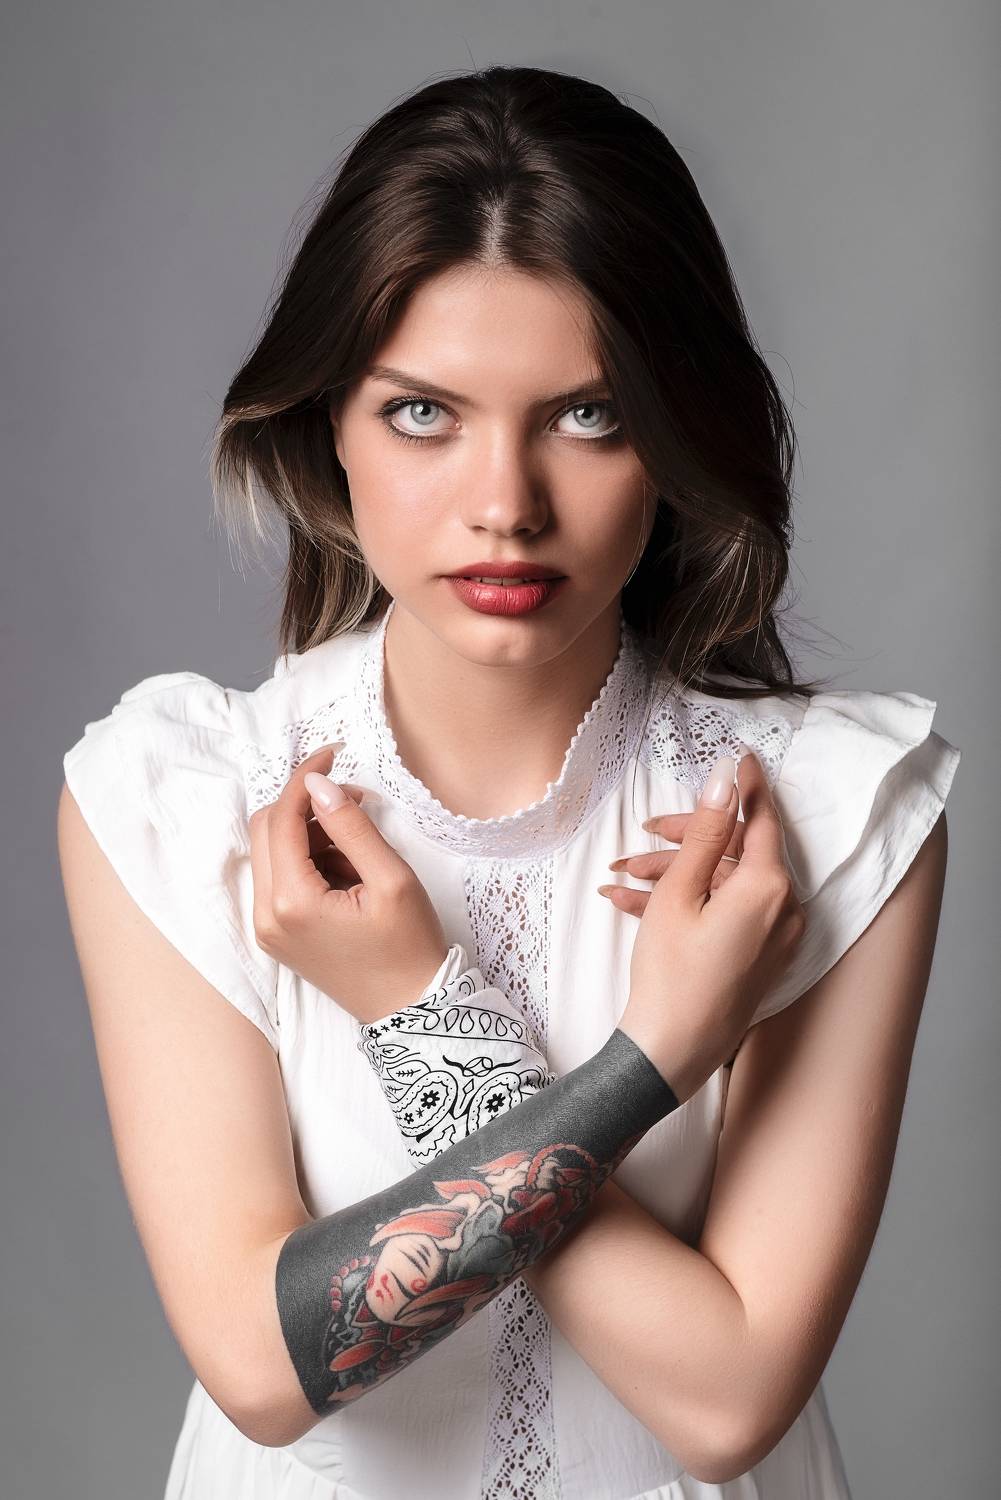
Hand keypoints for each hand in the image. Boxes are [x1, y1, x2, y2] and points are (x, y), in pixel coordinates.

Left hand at [248, 744, 448, 1024]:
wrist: (410, 1008)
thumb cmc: (409, 946)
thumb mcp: (391, 878)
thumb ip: (351, 827)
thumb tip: (319, 786)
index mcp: (290, 903)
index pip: (281, 819)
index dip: (305, 779)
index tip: (333, 753)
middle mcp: (266, 916)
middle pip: (265, 830)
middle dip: (305, 804)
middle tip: (352, 800)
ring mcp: (268, 928)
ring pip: (271, 851)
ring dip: (308, 832)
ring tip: (358, 844)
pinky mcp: (278, 933)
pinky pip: (280, 877)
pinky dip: (308, 858)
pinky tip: (347, 867)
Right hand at [616, 746, 805, 1103]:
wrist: (670, 1052)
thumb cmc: (672, 974)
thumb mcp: (680, 892)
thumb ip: (705, 831)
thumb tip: (724, 779)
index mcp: (771, 887)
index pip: (763, 817)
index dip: (746, 784)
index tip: (738, 754)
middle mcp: (784, 909)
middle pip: (736, 852)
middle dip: (685, 840)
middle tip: (641, 835)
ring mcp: (773, 936)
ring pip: (723, 883)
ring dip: (674, 874)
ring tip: (619, 878)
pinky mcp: (758, 955)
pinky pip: (724, 912)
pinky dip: (685, 903)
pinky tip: (631, 902)